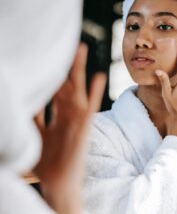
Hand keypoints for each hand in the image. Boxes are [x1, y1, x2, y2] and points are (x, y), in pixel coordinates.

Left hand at [34, 43, 105, 213]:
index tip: (48, 56)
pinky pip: (91, 106)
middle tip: (65, 43)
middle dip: (64, 64)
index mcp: (56, 115)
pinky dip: (96, 92)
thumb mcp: (35, 135)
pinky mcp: (85, 127)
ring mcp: (77, 119)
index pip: (53, 88)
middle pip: (65, 83)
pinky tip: (100, 76)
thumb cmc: (48, 161)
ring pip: (77, 89)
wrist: (59, 183)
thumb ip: (33, 117)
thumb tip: (25, 99)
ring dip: (78, 69)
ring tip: (80, 49)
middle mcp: (67, 113)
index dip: (50, 72)